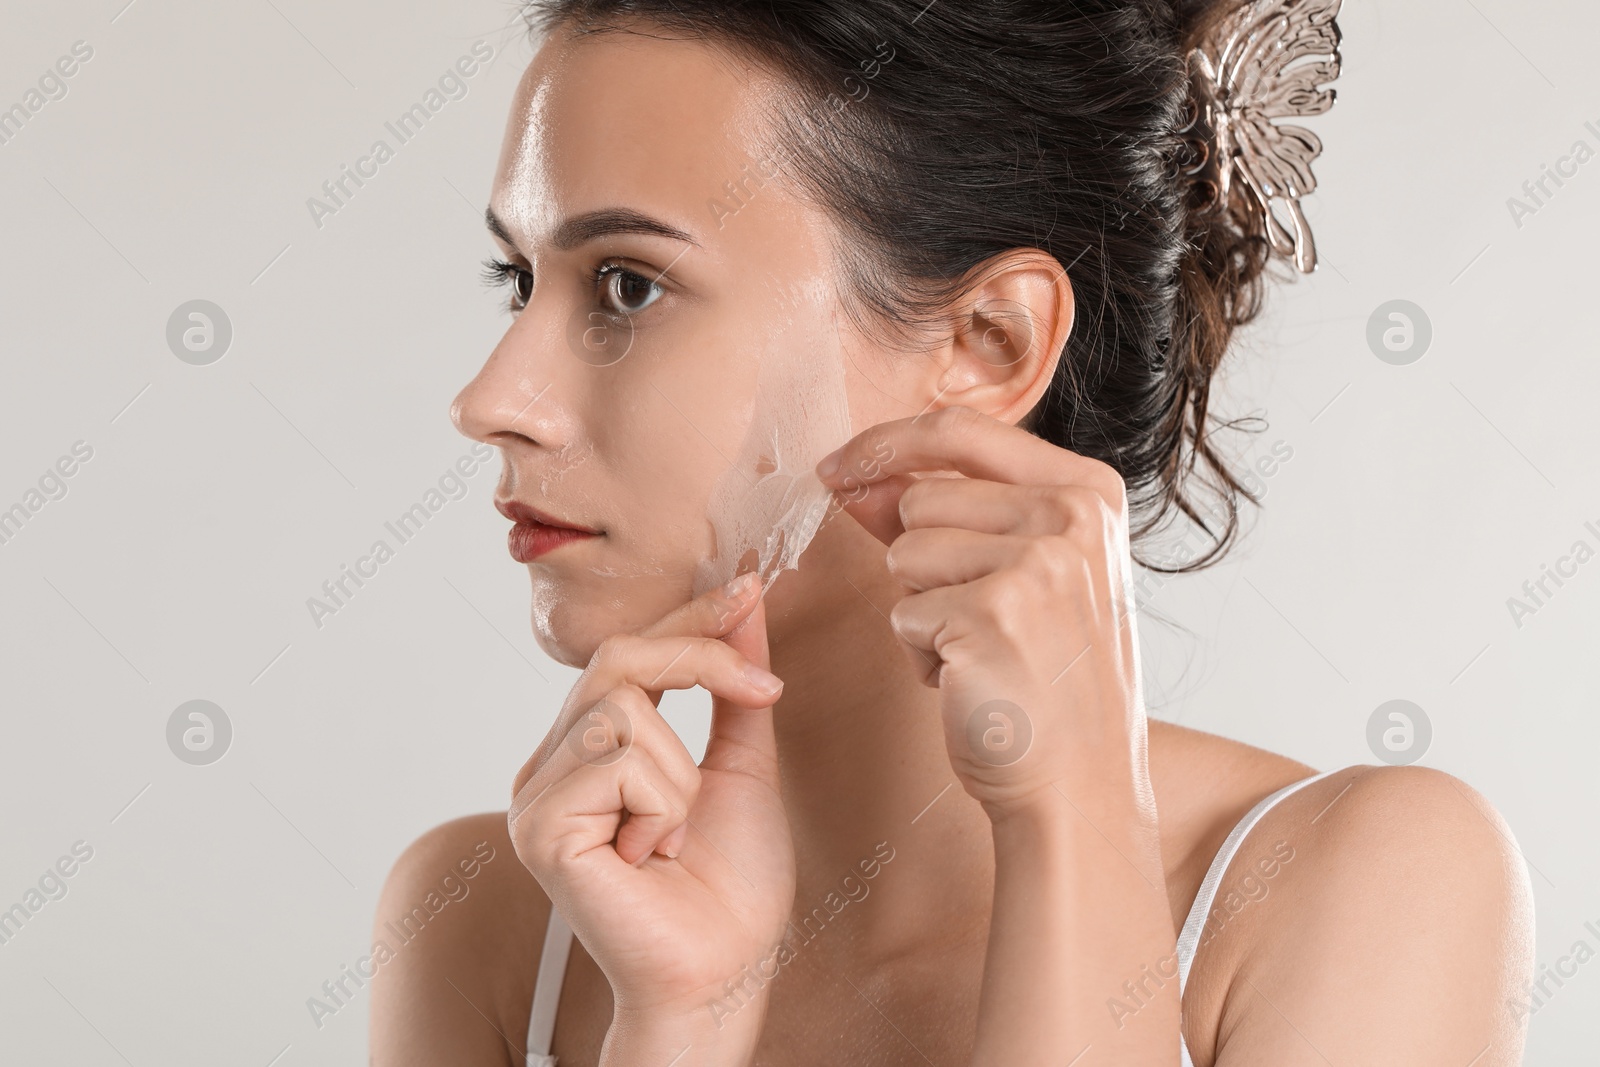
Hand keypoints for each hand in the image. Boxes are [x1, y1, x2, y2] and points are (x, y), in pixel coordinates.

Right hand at [507, 574, 796, 1031]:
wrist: (724, 971)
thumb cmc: (729, 886)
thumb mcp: (744, 764)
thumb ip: (733, 686)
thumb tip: (744, 603)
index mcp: (588, 748)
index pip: (628, 653)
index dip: (688, 617)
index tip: (750, 585)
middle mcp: (550, 765)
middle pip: (618, 659)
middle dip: (700, 659)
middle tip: (761, 694)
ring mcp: (537, 797)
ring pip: (624, 710)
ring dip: (682, 774)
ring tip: (677, 834)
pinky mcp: (539, 828)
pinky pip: (616, 760)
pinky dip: (662, 807)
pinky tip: (652, 856)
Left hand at [816, 405, 1149, 820]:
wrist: (1079, 785)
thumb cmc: (1047, 681)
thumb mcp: (1018, 575)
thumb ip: (945, 514)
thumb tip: (858, 475)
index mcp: (1089, 491)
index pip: (961, 429)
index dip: (885, 444)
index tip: (837, 469)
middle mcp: (1072, 516)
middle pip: (921, 496)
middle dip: (917, 560)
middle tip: (977, 620)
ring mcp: (1038, 563)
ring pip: (904, 554)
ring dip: (919, 609)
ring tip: (980, 652)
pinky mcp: (993, 615)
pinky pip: (903, 614)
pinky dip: (921, 656)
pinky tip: (972, 682)